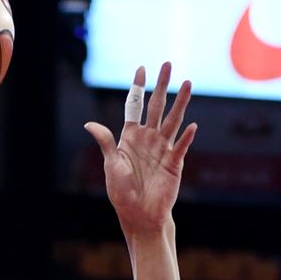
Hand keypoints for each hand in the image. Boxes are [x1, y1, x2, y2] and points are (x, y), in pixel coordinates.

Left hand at [85, 63, 196, 235]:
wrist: (139, 215)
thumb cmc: (122, 193)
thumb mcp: (111, 165)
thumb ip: (106, 142)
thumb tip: (89, 124)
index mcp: (131, 137)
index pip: (135, 106)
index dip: (138, 87)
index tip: (141, 69)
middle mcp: (149, 139)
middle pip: (157, 106)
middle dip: (162, 85)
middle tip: (167, 64)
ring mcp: (163, 149)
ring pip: (172, 121)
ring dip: (180, 103)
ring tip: (187, 84)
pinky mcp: (174, 164)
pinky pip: (180, 147)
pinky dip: (186, 138)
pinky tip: (191, 126)